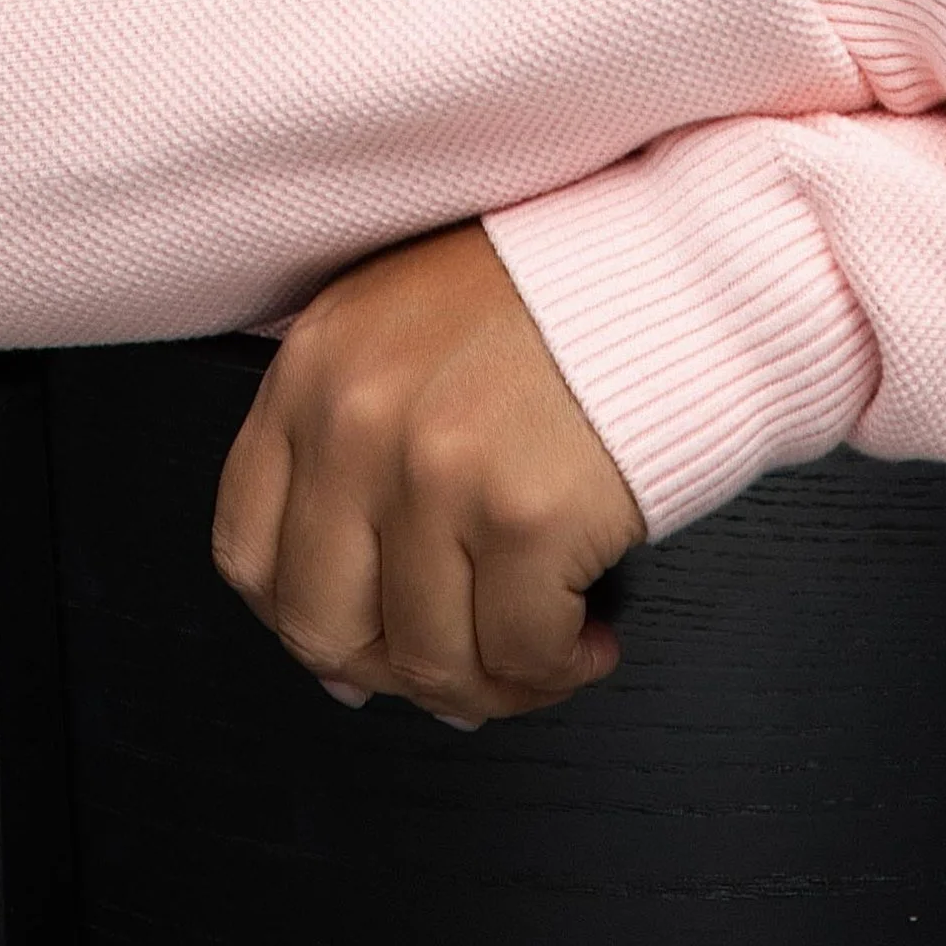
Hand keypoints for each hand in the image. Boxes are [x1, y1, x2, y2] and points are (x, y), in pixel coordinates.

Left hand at [212, 221, 644, 725]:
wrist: (697, 264)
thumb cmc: (575, 295)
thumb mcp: (418, 333)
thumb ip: (362, 457)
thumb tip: (349, 647)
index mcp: (318, 365)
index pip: (248, 550)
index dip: (309, 620)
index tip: (358, 642)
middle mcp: (357, 416)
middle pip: (324, 624)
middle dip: (397, 670)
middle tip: (459, 661)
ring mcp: (436, 467)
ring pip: (427, 658)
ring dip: (494, 681)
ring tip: (543, 647)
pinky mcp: (524, 513)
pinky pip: (519, 653)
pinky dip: (557, 668)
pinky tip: (586, 634)